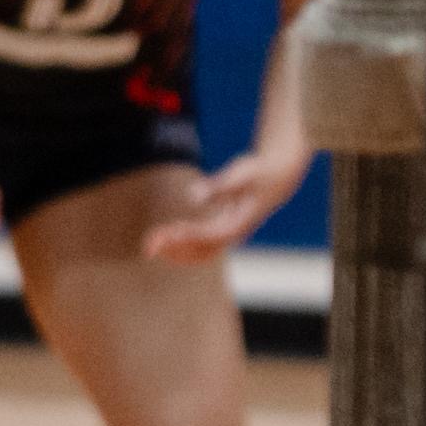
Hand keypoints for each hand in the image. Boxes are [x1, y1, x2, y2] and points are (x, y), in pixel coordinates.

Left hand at [143, 144, 304, 262]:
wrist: (277, 176)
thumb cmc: (259, 172)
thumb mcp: (242, 173)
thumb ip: (218, 185)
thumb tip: (193, 195)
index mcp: (239, 224)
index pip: (209, 236)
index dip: (186, 236)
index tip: (164, 233)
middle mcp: (233, 234)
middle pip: (200, 250)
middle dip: (174, 248)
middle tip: (147, 242)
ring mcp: (228, 235)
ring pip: (198, 253)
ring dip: (174, 250)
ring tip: (151, 242)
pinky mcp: (222, 230)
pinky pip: (199, 246)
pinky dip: (181, 244)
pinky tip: (166, 235)